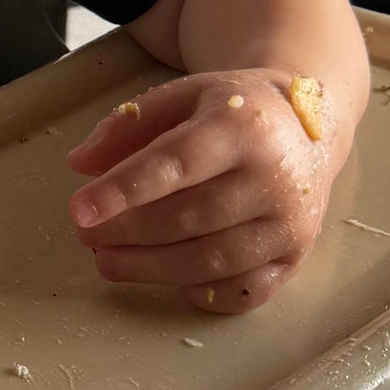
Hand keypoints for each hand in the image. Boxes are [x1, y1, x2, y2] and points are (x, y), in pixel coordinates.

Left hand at [65, 69, 332, 314]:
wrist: (310, 128)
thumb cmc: (233, 112)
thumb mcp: (181, 96)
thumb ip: (127, 126)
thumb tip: (79, 164)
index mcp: (241, 126)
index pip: (174, 164)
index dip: (122, 191)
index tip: (79, 210)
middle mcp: (273, 177)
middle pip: (190, 218)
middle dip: (127, 233)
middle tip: (85, 235)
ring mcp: (290, 223)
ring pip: (213, 261)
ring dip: (151, 268)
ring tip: (107, 261)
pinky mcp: (296, 257)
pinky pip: (244, 291)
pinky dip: (201, 293)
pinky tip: (166, 280)